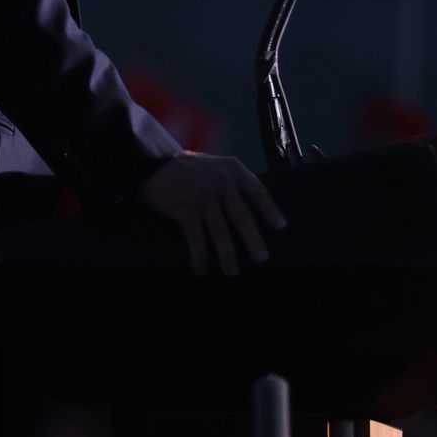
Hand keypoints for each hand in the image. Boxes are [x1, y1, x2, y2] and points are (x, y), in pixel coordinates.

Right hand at [139, 151, 286, 276]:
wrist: (155, 164)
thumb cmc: (190, 169)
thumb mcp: (217, 166)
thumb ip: (233, 183)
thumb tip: (252, 212)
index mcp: (233, 170)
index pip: (258, 192)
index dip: (270, 211)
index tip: (280, 227)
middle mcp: (221, 183)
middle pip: (242, 216)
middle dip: (253, 240)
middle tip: (262, 259)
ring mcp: (203, 197)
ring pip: (221, 232)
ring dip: (228, 255)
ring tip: (233, 271)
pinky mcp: (185, 210)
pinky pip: (197, 239)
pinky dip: (200, 257)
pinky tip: (203, 269)